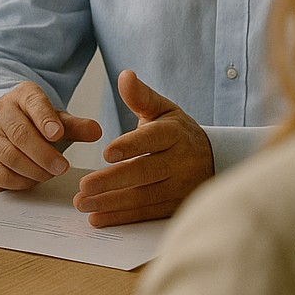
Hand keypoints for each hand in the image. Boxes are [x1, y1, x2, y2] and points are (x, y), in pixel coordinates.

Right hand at [0, 81, 101, 189]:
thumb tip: (96, 131)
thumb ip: (76, 127)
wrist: (5, 125)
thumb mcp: (58, 121)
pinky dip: (18, 181)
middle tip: (63, 167)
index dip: (45, 119)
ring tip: (50, 174)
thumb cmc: (36, 124)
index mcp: (22, 95)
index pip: (33, 103)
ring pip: (9, 155)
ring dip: (34, 170)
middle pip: (20, 134)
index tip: (58, 135)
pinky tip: (32, 180)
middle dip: (44, 154)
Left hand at [73, 69, 212, 226]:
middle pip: (145, 172)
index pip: (152, 140)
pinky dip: (121, 218)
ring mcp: (181, 187)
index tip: (106, 153)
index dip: (130, 146)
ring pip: (144, 197)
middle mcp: (181, 162)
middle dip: (112, 181)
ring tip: (83, 203)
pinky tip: (98, 218)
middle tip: (83, 186)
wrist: (211, 158)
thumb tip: (125, 76)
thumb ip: (140, 96)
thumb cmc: (176, 131)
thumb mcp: (162, 109)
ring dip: (111, 203)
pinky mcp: (177, 206)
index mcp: (175, 134)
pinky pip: (147, 214)